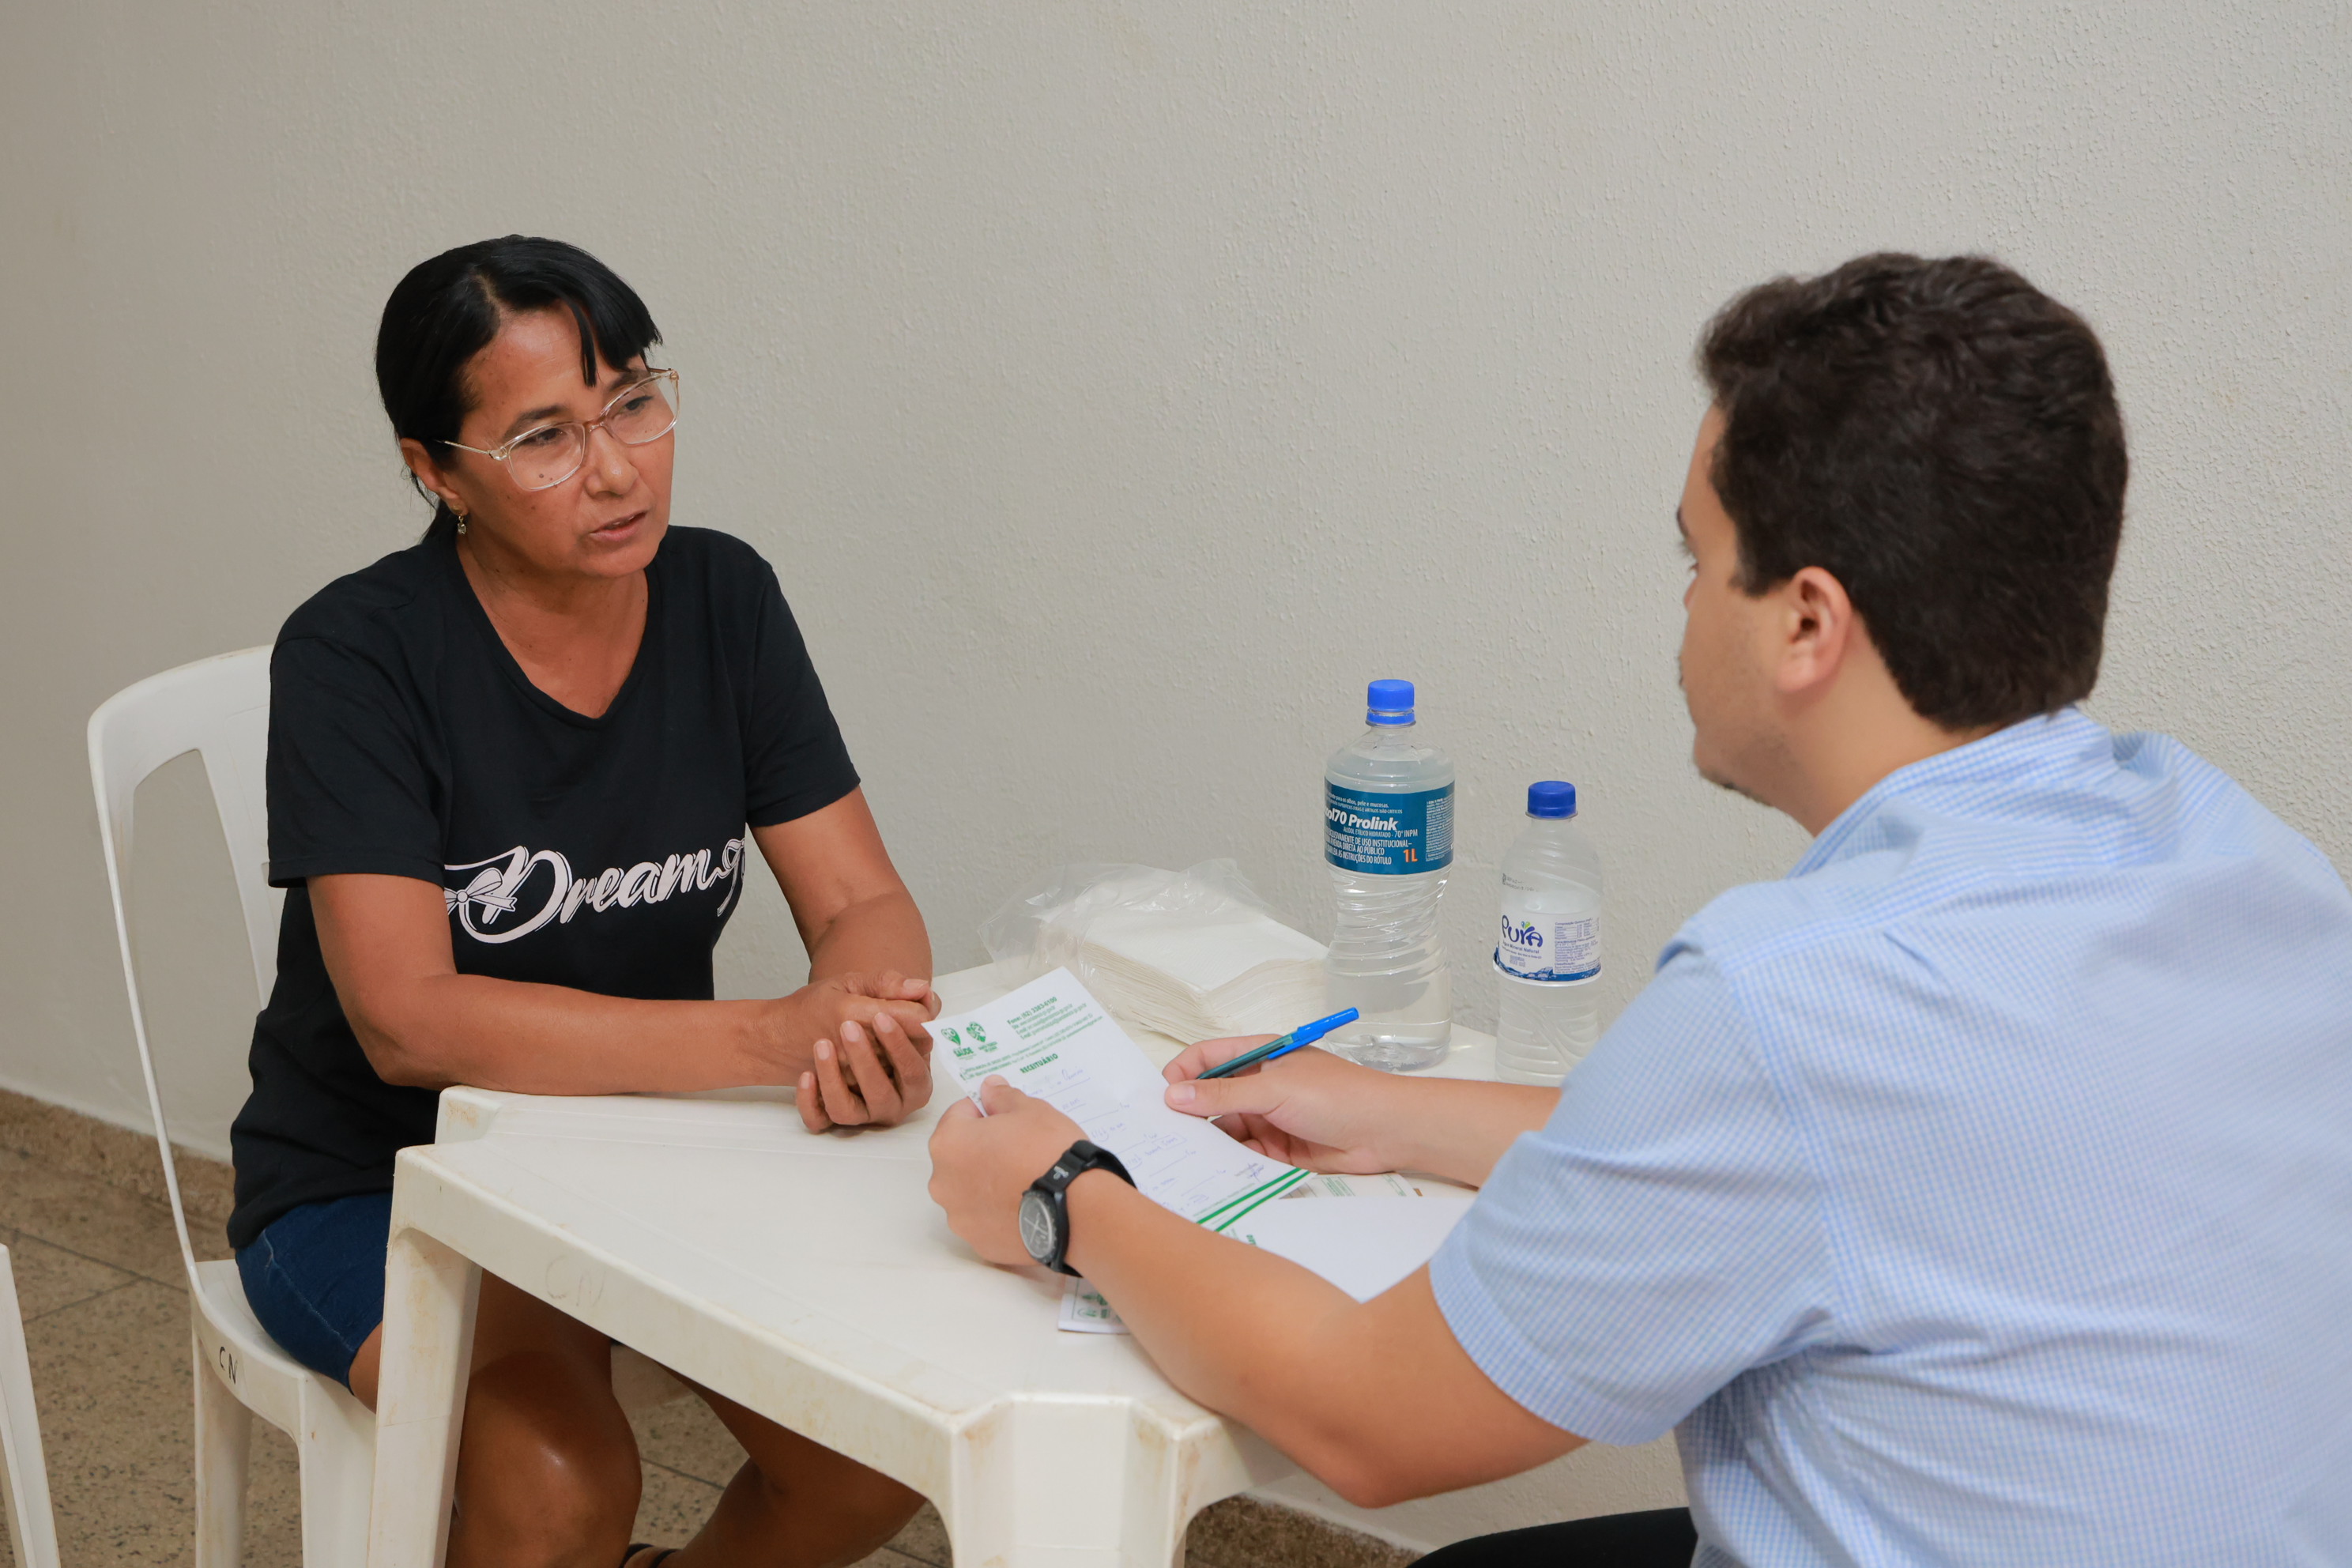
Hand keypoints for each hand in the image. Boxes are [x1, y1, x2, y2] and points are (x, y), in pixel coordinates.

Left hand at [790, 973, 937, 1130]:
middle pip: (887, 1094)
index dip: (902, 1044)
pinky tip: (806, 1075)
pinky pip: (821, 1121)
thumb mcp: (860, 989)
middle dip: (870, 1062)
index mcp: (909, 1068)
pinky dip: (811, 1101)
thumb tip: (921, 988)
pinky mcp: (830, 1117)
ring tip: (821, 1045)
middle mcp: (891, 1096)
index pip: (916, 1066)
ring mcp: (861, 1110)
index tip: (881, 1017)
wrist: (791, 1032)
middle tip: (848, 1028)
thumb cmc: (838, 1011)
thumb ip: (891, 987)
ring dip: (835, 1080)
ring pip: (851, 1110)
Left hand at [927, 1078, 1085, 1265]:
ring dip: (988, 1183)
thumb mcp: (1030, 1110)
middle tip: (1019, 1150)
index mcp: (948, 1143)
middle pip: (960, 1156)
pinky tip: (1025, 1206)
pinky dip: (998, 1212)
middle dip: (983, 1150)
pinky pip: (985, 1220)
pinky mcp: (979, 1243)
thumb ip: (1002, 1097)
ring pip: (969, 1190)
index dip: (986, 1112)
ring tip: (1024, 1182)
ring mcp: (959, 1217)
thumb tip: (989, 1087)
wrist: (1075, 1210)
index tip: (1010, 1120)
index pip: (960, 1114)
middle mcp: (943, 1183)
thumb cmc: (1048, 1152)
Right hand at [1161, 1039, 1411, 1174]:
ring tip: (1185, 1160)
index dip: (1183, 1073)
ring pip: (1225, 1130)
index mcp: (1259, 1057)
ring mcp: (1269, 1119)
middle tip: (1163, 1136)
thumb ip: (1223, 1096)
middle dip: (1189, 1114)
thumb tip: (1173, 1095)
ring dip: (1208, 1143)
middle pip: (1212, 1098)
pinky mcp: (1278, 1151)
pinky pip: (1243, 1156)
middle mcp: (1260, 1087)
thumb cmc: (1337, 1096)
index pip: (1208, 1058)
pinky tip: (1213, 1175)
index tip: (1162, 1097)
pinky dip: (1228, 1164)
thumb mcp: (1275, 1090)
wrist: (1387, 1132)